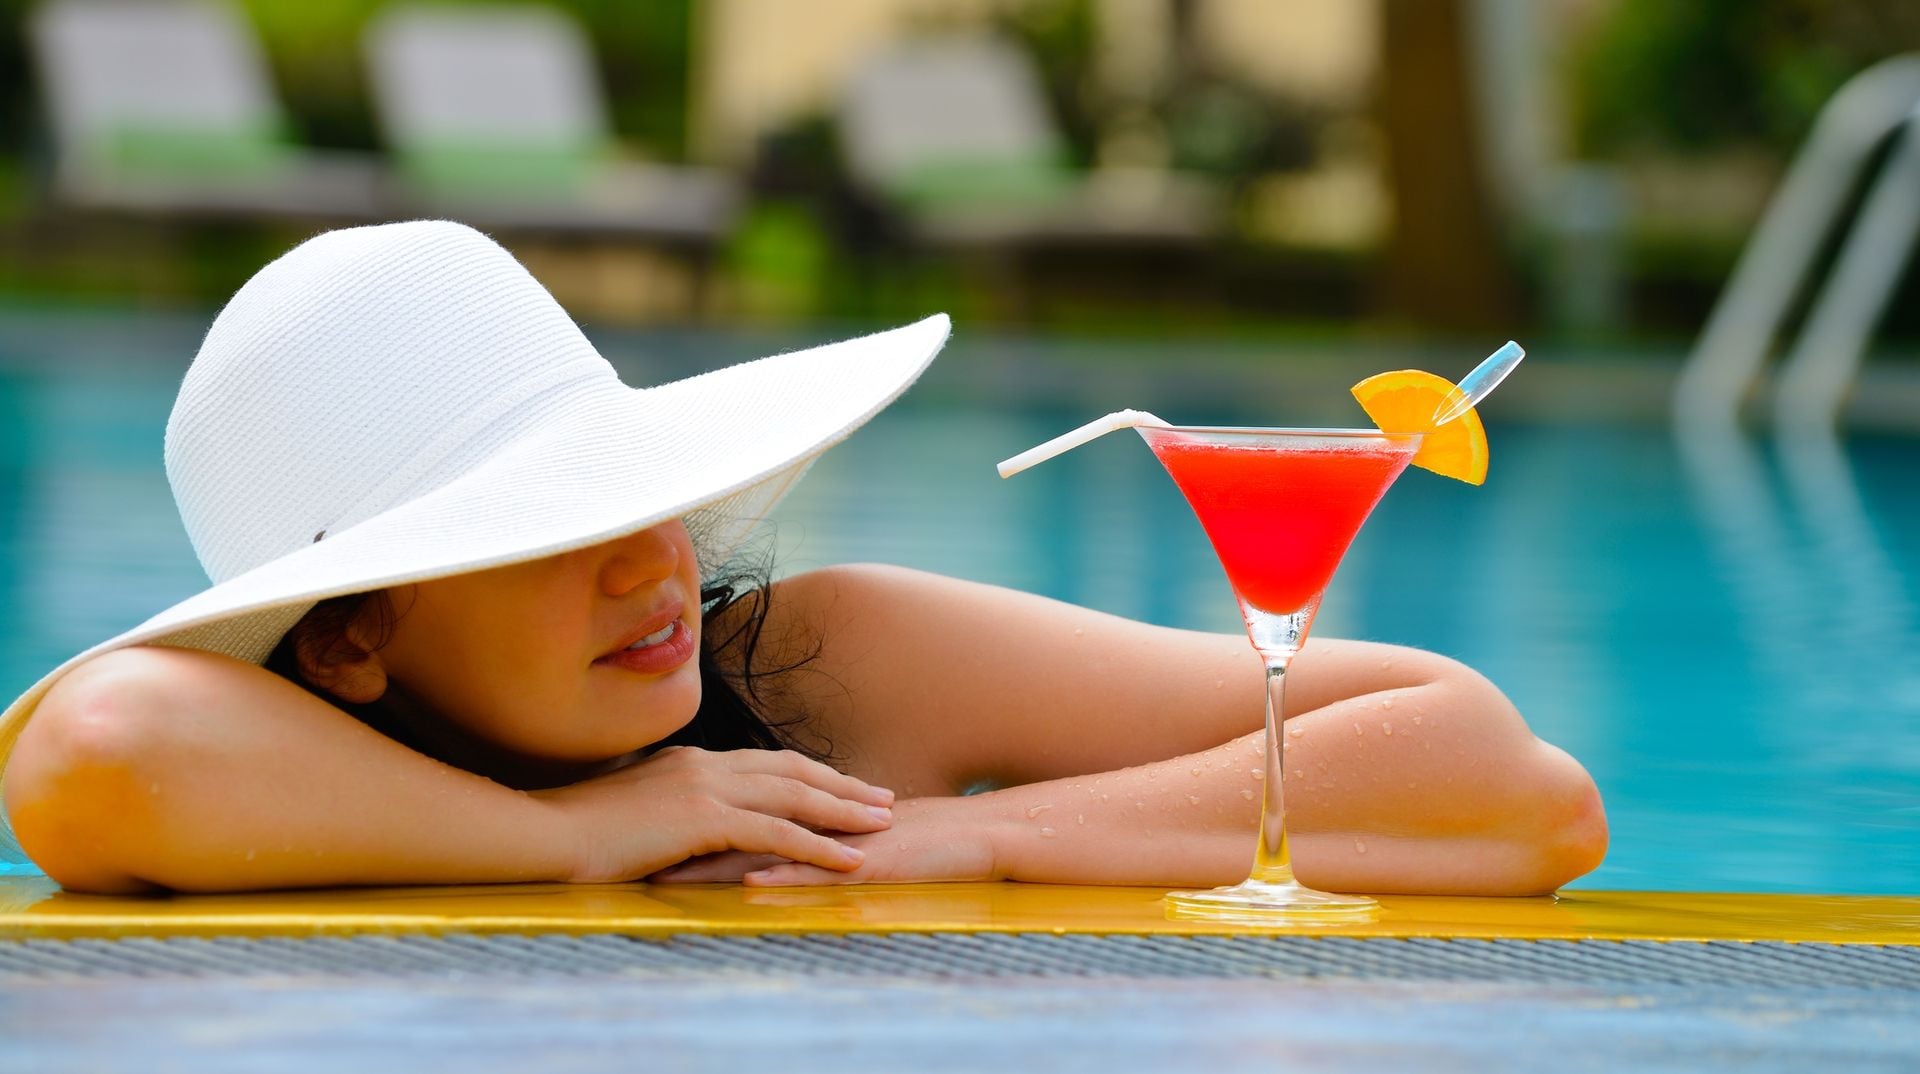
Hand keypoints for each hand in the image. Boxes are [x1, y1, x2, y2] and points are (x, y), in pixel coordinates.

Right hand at [527, 746, 893, 882]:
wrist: (545, 832)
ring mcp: (706, 787)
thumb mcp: (635, 811)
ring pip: (795, 796)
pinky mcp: (704, 819)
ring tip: (884, 825)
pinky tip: (848, 860)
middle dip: (842, 784)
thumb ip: (669, 810)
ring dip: (844, 811)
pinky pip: (778, 832)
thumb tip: (687, 826)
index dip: (811, 774)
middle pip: (793, 770)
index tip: (844, 785)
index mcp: (691, 761)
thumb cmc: (579, 831)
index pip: (767, 763)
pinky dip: (819, 846)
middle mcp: (706, 764)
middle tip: (884, 798)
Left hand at [650, 796, 998, 885]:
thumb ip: (808, 834)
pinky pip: (816, 869)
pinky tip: (748, 884)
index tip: (640, 831)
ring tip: (669, 873)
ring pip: (767, 846)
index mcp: (805, 810)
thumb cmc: (916, 839)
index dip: (687, 819)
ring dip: (716, 860)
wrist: (975, 835)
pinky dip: (780, 876)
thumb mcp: (849, 835)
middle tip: (634, 849)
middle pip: (736, 824)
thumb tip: (764, 846)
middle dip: (684, 838)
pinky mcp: (864, 860)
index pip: (736, 812)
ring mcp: (836, 839)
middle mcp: (813, 819)